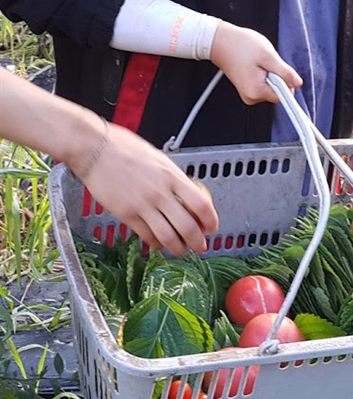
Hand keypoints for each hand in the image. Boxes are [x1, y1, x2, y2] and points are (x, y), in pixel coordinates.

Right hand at [71, 123, 218, 256]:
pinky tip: (160, 244)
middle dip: (198, 242)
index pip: (201, 205)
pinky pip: (146, 236)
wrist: (93, 147)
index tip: (212, 227)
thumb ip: (174, 178)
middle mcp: (160, 193)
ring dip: (178, 248)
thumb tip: (187, 194)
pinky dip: (157, 244)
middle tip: (200, 246)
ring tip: (181, 250)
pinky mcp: (125, 214)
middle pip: (188, 227)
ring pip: (168, 237)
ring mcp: (142, 205)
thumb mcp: (160, 159)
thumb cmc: (124, 148)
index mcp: (172, 177)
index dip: (211, 220)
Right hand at [210, 21, 302, 104]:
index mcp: (256, 92)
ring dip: (270, 75)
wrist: (220, 41)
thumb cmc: (240, 46)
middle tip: (266, 63)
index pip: (284, 96)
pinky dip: (263, 75)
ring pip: (271, 88)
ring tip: (258, 63)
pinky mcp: (247, 90)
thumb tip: (298, 83)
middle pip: (277, 92)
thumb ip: (284, 72)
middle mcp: (252, 98)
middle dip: (277, 77)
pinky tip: (255, 65)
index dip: (286, 81)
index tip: (279, 70)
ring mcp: (248, 95)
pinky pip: (263, 85)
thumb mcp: (268, 56)